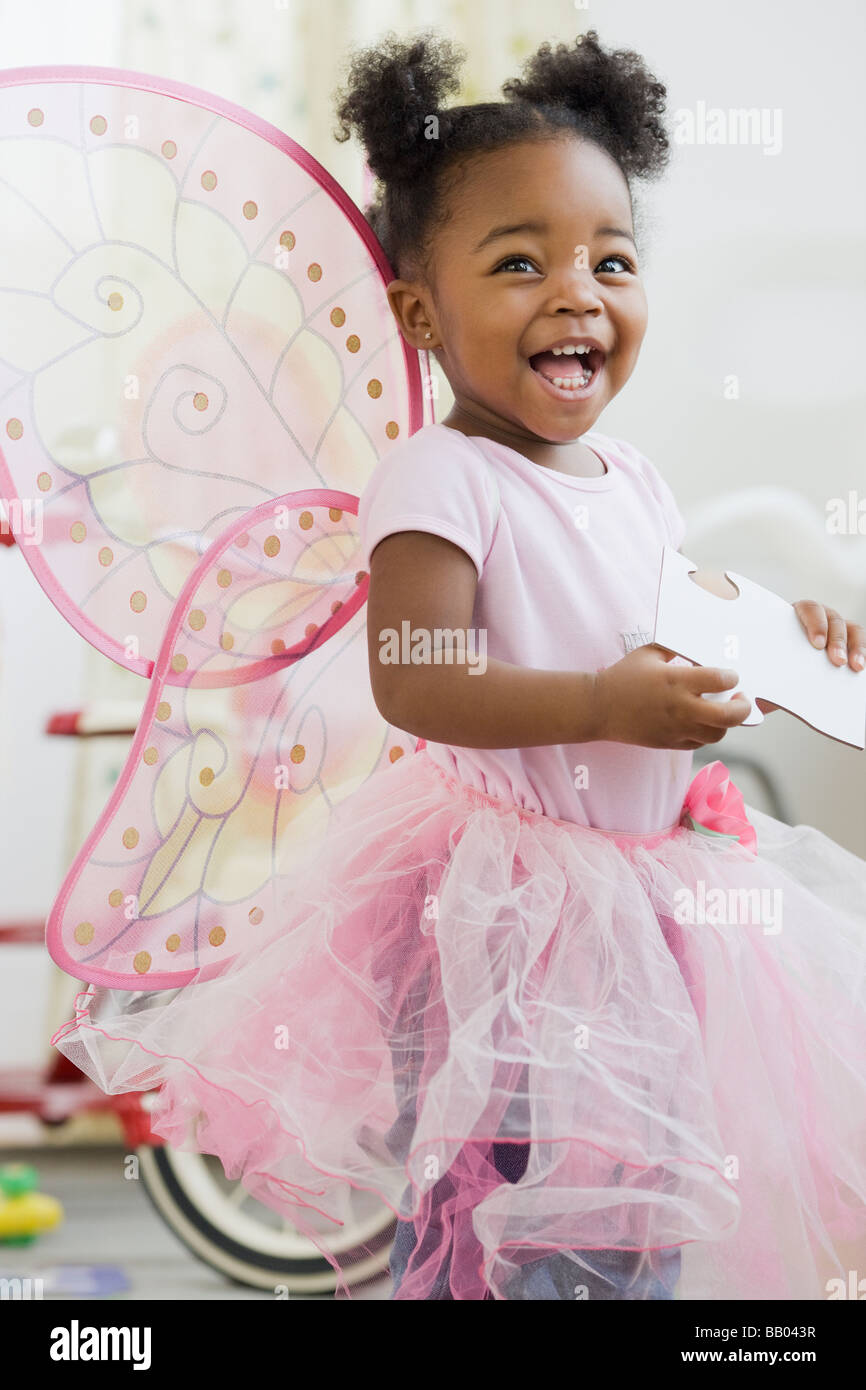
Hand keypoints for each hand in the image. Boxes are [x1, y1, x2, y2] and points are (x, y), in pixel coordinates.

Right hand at [593, 643, 752, 749]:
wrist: (599, 708)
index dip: (732, 677)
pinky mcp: (669, 743)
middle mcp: (680, 707)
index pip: (719, 680)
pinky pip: (699, 743)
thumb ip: (675, 649)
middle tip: (741, 699)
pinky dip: (706, 734)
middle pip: (727, 716)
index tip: (731, 675)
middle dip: (742, 707)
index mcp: (676, 680)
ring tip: (723, 712)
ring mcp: (675, 728)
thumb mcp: (648, 653)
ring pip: (717, 734)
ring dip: (725, 723)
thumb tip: (698, 648)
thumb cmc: (624, 677)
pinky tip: (703, 722)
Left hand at [755, 601, 865, 713]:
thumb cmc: (765, 670)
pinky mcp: (847, 647)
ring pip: (852, 631)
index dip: (815, 623)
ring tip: (855, 667)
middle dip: (837, 640)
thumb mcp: (760, 670)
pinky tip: (862, 669)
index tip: (817, 644)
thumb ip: (758, 674)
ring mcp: (835, 632)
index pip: (808, 610)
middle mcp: (818, 620)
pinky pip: (860, 646)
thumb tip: (750, 691)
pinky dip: (863, 654)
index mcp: (793, 616)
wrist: (774, 682)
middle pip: (834, 620)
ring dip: (856, 647)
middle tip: (838, 661)